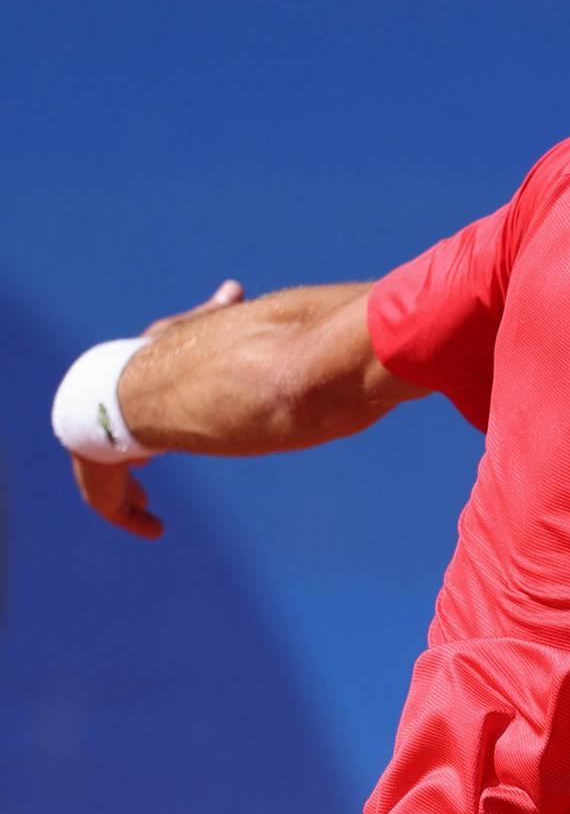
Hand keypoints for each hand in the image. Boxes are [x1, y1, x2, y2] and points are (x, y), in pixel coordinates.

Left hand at [69, 279, 244, 538]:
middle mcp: (100, 417)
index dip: (139, 416)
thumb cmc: (175, 358)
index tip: (153, 436)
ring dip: (125, 488)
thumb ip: (213, 314)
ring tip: (145, 502)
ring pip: (104, 475)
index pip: (125, 401)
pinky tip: (154, 527)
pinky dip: (129, 515)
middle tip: (144, 466)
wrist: (137, 388)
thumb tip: (232, 287)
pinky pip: (108, 504)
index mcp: (120, 386)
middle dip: (124, 454)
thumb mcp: (199, 333)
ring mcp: (93, 448)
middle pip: (108, 440)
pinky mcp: (95, 476)